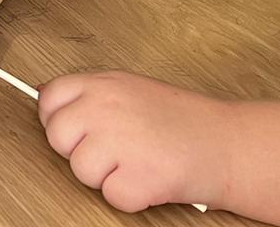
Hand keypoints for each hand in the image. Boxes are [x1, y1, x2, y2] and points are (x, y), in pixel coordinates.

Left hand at [39, 72, 233, 212]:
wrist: (229, 144)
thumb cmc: (183, 120)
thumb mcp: (130, 89)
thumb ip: (92, 95)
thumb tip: (50, 102)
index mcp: (102, 83)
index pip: (49, 99)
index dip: (58, 120)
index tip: (76, 131)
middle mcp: (104, 107)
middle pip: (58, 138)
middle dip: (81, 151)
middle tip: (115, 152)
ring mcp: (119, 140)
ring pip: (81, 171)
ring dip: (107, 175)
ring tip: (138, 162)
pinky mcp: (137, 176)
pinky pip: (111, 196)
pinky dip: (131, 196)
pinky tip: (150, 178)